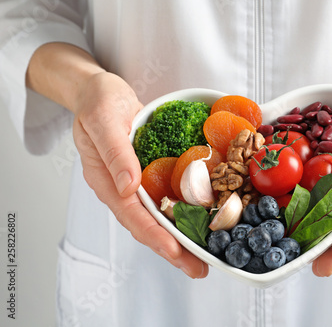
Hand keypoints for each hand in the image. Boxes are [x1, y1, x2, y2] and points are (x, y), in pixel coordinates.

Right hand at [72, 72, 208, 277]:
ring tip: (205, 255)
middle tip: (199, 268)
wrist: (101, 92)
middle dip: (173, 249)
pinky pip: (168, 198)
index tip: (174, 251)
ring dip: (181, 237)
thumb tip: (129, 187)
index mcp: (106, 181)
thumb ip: (114, 152)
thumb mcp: (103, 120)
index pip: (131, 215)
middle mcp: (123, 188)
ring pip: (160, 216)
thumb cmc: (98, 102)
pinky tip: (203, 220)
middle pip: (148, 225)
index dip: (154, 235)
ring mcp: (137, 183)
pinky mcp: (151, 174)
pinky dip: (185, 212)